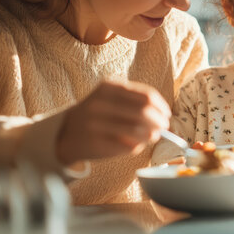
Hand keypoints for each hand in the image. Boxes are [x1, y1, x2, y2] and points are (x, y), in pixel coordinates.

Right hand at [56, 80, 170, 164]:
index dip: (161, 107)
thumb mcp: (113, 97)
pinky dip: (137, 146)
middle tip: (163, 128)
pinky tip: (134, 144)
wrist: (66, 131)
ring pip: (138, 131)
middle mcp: (100, 103)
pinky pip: (128, 146)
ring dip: (151, 136)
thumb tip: (164, 117)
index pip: (147, 96)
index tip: (167, 115)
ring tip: (152, 137)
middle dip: (160, 122)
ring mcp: (96, 124)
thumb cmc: (99, 114)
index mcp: (108, 87)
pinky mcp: (95, 144)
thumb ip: (137, 101)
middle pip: (144, 112)